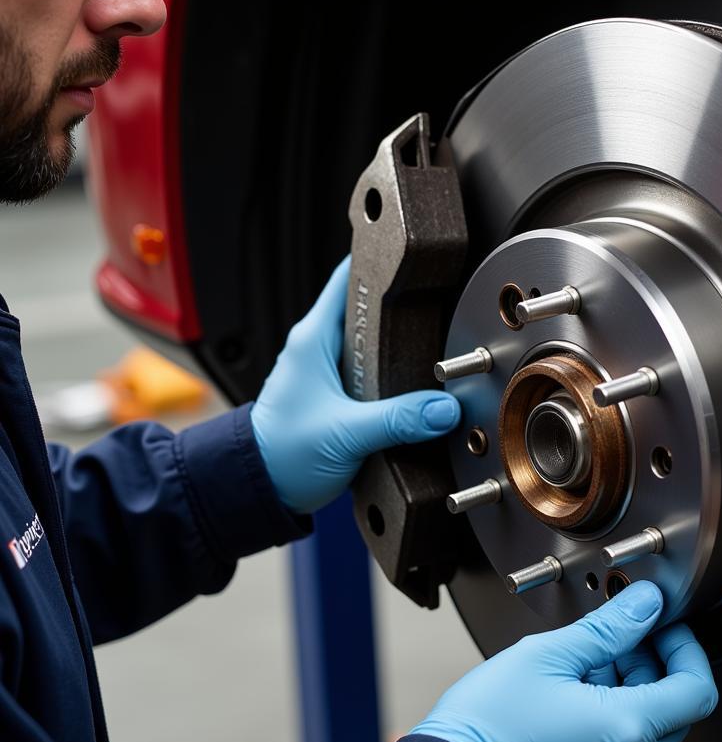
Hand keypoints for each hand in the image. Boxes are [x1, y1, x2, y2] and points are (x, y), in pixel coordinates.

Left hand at [251, 256, 459, 513]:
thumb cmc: (279, 454)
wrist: (258, 489)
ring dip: (399, 345)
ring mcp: (328, 372)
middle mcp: (319, 348)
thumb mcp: (346, 434)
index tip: (410, 252)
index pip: (346, 278)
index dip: (379, 260)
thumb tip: (444, 409)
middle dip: (402, 306)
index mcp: (313, 338)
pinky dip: (393, 375)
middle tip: (440, 300)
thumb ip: (398, 420)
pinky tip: (416, 384)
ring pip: (372, 344)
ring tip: (436, 341)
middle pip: (367, 310)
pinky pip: (372, 374)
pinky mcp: (337, 397)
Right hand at [410, 581, 716, 741]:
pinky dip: (600, 732)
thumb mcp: (547, 656)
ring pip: (637, 739)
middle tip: (610, 645)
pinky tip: (561, 711)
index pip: (697, 689)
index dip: (686, 650)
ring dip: (621, 700)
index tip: (662, 629)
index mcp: (627, 730)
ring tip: (573, 675)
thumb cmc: (488, 727)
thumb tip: (645, 603)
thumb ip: (607, 627)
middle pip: (669, 714)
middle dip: (648, 670)